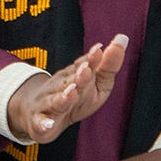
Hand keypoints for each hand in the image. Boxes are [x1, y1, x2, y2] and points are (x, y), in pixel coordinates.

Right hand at [7, 34, 127, 143]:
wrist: (37, 114)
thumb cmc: (75, 97)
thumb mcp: (96, 83)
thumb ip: (108, 65)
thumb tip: (123, 37)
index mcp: (74, 77)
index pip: (83, 67)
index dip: (91, 60)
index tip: (99, 50)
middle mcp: (59, 88)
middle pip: (70, 82)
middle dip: (78, 77)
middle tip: (87, 70)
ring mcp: (48, 104)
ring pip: (55, 101)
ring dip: (63, 97)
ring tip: (72, 93)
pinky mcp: (38, 122)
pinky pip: (39, 123)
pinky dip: (43, 123)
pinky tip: (48, 124)